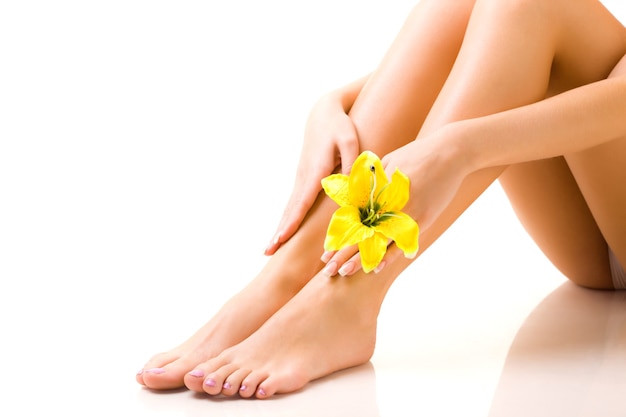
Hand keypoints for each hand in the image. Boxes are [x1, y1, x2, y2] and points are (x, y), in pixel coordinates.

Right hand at [264, 93, 359, 254]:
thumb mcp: (350, 141)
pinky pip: (295, 203)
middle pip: (290, 209)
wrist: (322, 113)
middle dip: (280, 231)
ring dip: (281, 228)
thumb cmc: (339, 127)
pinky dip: (287, 218)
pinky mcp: (303, 179)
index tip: (282, 238)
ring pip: (290, 208)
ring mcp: (301, 178)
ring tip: (271, 248)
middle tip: (268, 251)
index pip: (302, 202)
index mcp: (315, 171)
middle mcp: (304, 177)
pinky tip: (283, 232)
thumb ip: (351, 164)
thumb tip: (351, 188)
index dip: (293, 222)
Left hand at [321, 125, 470, 275]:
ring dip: (360, 258)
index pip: (351, 219)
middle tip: (328, 269)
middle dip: (343, 252)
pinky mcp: (423, 219)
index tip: (325, 251)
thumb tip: (353, 195)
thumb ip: (370, 181)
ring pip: (378, 241)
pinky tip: (375, 267)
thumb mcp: (387, 163)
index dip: (338, 236)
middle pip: (360, 233)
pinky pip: (403, 241)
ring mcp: (407, 213)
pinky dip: (389, 255)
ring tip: (344, 272)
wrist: (451, 152)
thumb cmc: (417, 154)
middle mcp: (389, 204)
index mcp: (377, 190)